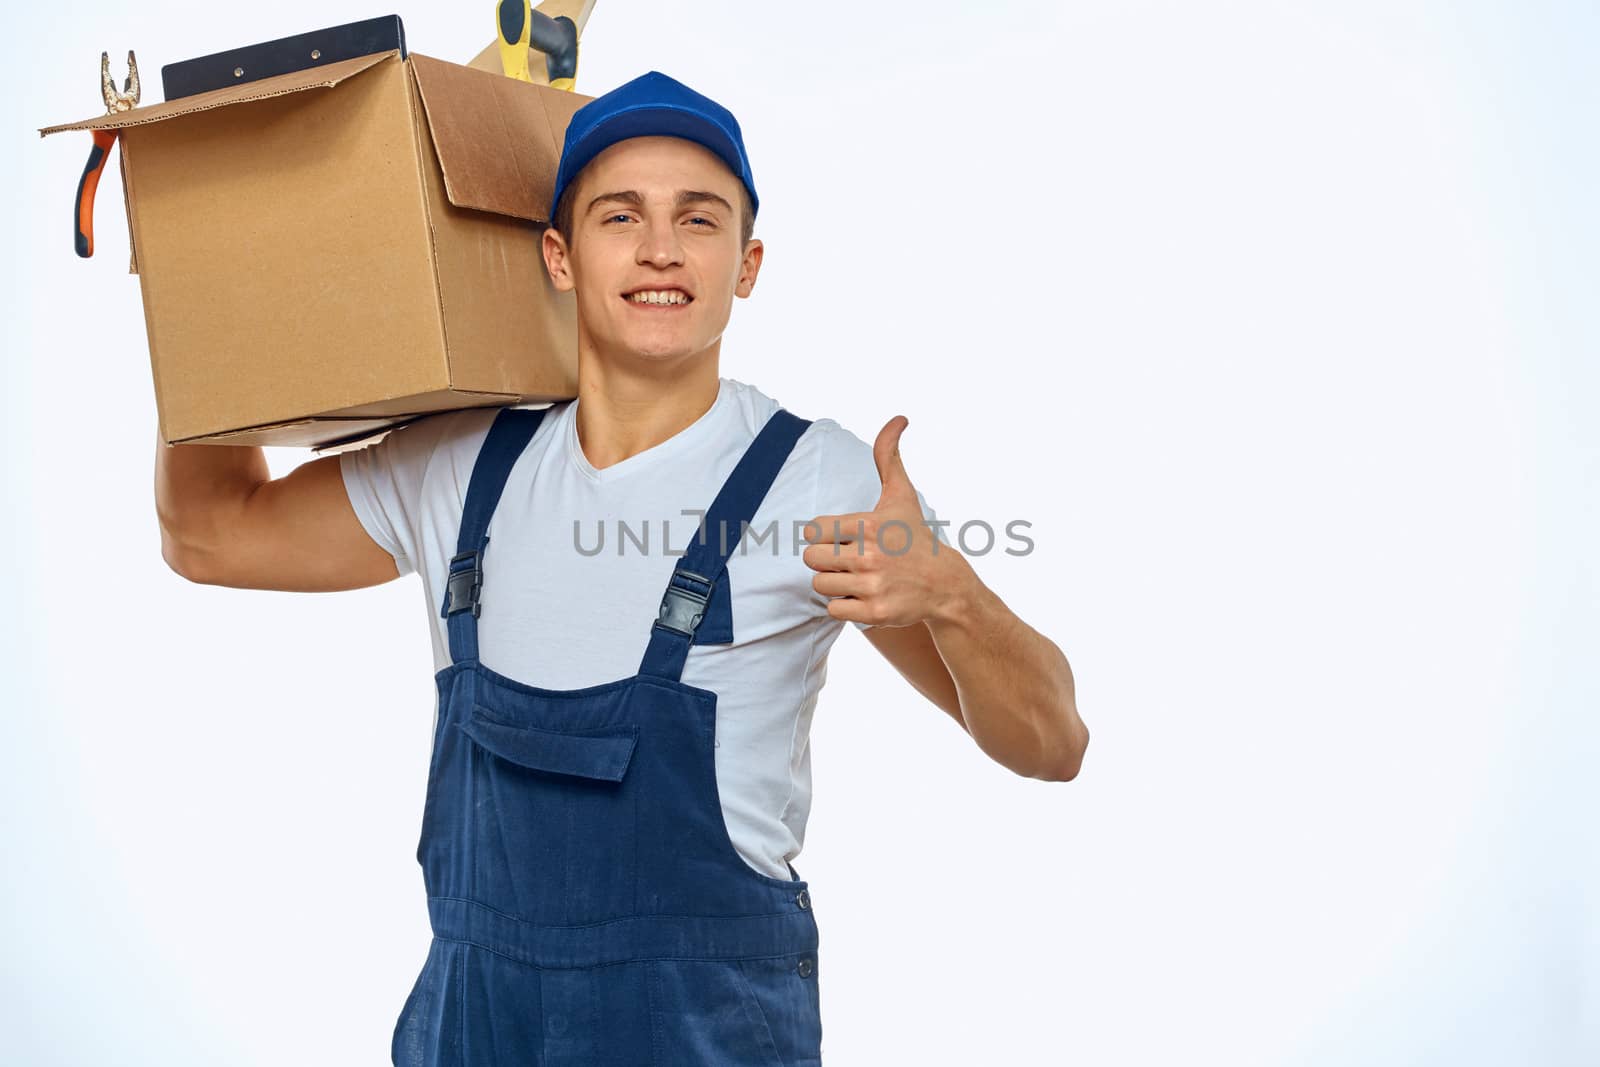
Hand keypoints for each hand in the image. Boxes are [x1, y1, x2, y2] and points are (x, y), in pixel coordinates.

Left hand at [802, 416, 966, 627]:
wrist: (945, 584)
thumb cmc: (914, 536)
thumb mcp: (901, 494)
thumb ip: (888, 456)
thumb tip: (899, 418)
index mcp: (870, 524)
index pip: (813, 530)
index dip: (822, 535)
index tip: (842, 537)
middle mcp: (870, 555)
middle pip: (812, 559)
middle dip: (826, 560)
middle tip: (849, 559)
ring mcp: (873, 585)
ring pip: (820, 585)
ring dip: (834, 583)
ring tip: (857, 577)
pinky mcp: (875, 613)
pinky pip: (834, 609)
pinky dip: (843, 606)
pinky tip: (863, 595)